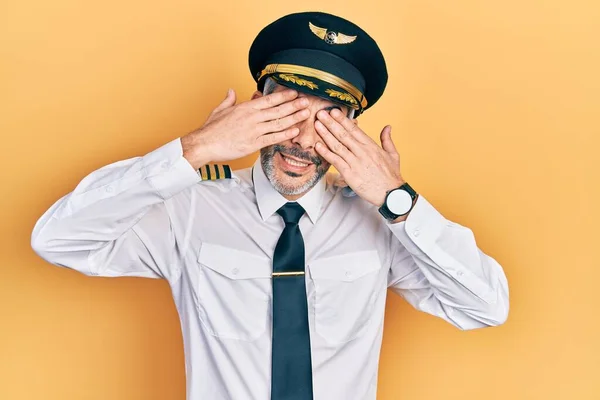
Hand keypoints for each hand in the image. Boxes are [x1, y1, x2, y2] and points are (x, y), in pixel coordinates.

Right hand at [181, 88, 309, 168]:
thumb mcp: (219, 110)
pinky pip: (273, 138)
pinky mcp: (254, 144)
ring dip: (294, 118)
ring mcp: (254, 130)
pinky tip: (295, 131)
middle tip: (307, 101)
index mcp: (245, 108)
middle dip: (294, 105)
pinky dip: (285, 134)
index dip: (283, 96)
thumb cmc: (211, 129)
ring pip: (278, 123)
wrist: (204, 144)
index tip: (294, 93)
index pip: (269, 100)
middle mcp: (252, 117)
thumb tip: (231, 91)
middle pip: (278, 110)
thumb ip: (228, 100)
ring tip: (305, 114)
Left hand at [314, 108, 403, 206]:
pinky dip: (326, 153)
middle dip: (331, 123)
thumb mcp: (393, 154)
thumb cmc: (391, 176)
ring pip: (337, 146)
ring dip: (326, 134)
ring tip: (317, 125)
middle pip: (343, 134)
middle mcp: (362, 152)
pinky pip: (335, 161)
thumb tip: (387, 127)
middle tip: (321, 113)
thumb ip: (387, 139)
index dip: (343, 120)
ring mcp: (355, 163)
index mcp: (371, 146)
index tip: (334, 111)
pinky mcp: (350, 174)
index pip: (354, 130)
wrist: (391, 194)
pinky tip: (318, 145)